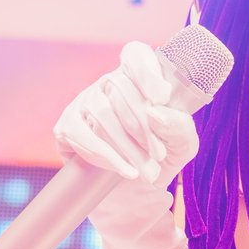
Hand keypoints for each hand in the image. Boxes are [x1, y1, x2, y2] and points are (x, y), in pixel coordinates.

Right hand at [53, 41, 199, 186]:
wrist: (132, 193)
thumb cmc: (159, 159)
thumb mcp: (181, 144)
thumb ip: (180, 126)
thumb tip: (156, 113)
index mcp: (139, 79)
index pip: (135, 55)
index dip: (146, 70)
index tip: (162, 97)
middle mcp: (109, 84)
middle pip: (122, 89)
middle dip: (144, 127)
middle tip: (160, 156)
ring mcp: (85, 102)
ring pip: (103, 113)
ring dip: (128, 146)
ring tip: (148, 172)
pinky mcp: (66, 125)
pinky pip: (82, 134)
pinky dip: (107, 155)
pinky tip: (126, 171)